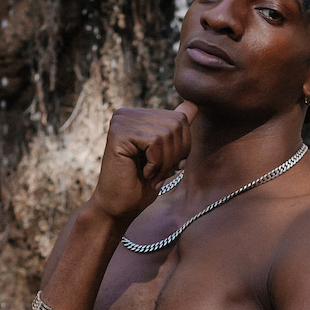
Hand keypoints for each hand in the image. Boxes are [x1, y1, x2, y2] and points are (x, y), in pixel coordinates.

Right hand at [88, 103, 196, 221]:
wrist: (120, 207)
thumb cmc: (141, 184)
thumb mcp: (166, 154)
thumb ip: (175, 128)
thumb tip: (192, 102)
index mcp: (139, 115)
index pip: (180, 118)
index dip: (183, 146)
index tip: (169, 166)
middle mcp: (127, 114)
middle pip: (176, 124)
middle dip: (175, 155)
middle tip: (160, 173)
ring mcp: (121, 121)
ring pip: (166, 134)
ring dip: (165, 163)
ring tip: (151, 175)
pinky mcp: (117, 133)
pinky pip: (154, 142)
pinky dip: (156, 164)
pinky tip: (144, 173)